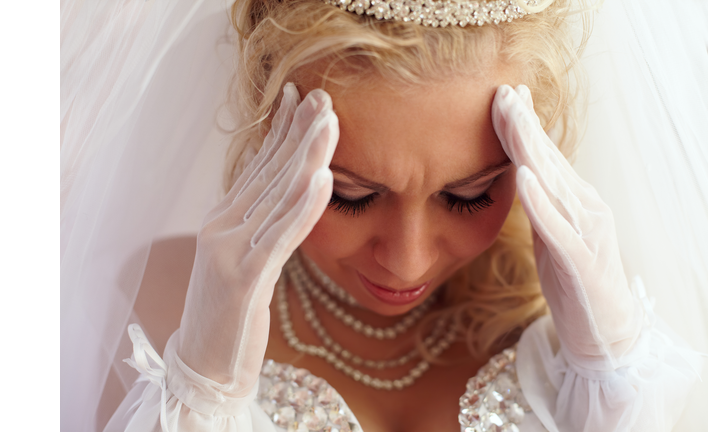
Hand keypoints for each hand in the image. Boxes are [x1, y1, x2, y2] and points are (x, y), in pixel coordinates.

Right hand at [176, 83, 337, 394]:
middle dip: (298, 130)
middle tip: (324, 94)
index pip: (258, 167)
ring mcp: (229, 251)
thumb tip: (284, 191)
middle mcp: (222, 227)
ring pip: (276, 195)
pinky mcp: (244, 279)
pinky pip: (279, 236)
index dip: (281, 130)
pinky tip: (322, 179)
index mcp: (223, 221)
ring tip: (328, 121)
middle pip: (268, 171)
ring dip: (305, 155)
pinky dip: (302, 206)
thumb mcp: (242, 260)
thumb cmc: (227, 316)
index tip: (304, 97)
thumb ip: (260, 225)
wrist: (203, 368)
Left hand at [492, 84, 642, 368]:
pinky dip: (540, 201)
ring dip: (529, 148)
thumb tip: (523, 176)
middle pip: (548, 160)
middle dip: (522, 124)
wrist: (607, 335)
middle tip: (501, 90)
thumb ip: (541, 205)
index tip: (504, 94)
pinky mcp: (581, 260)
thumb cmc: (575, 284)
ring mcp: (586, 232)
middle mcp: (585, 208)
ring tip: (510, 116)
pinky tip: (524, 178)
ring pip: (554, 183)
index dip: (523, 126)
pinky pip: (557, 227)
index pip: (545, 157)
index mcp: (575, 202)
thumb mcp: (552, 236)